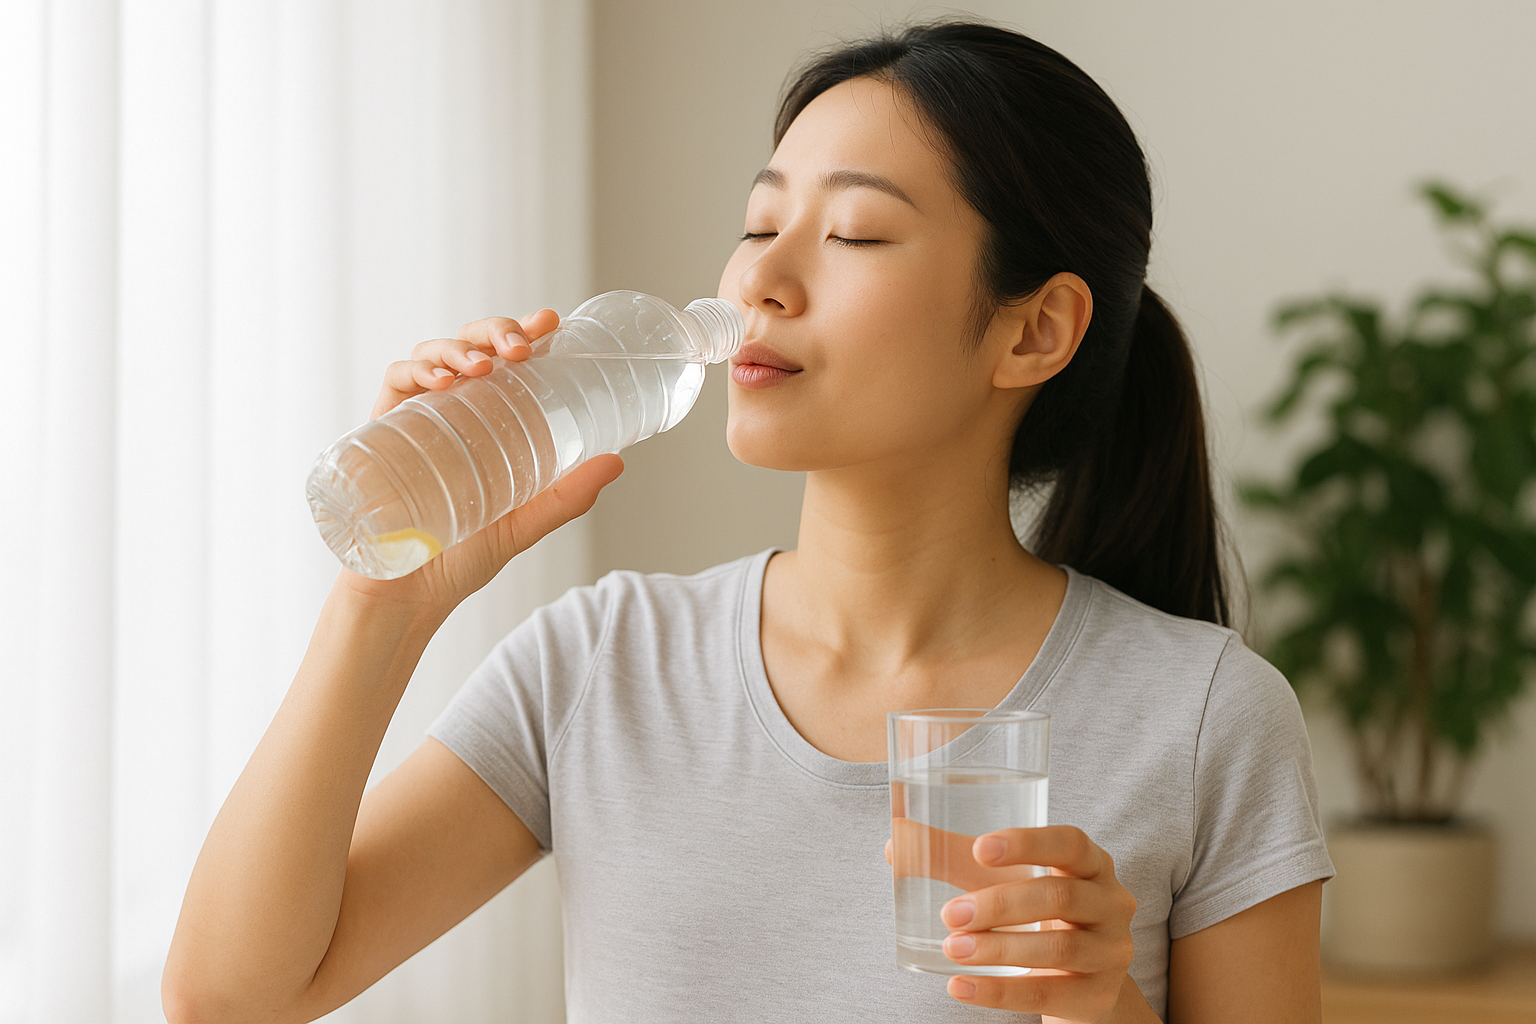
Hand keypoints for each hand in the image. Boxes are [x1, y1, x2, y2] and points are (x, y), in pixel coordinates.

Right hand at [336, 311, 624, 613]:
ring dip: (459, 347)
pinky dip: (416, 371)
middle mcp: (452, 410)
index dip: (524, 331)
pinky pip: (394, 382)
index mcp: (489, 421)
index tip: (551, 321)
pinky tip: (441, 383)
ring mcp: (415, 417)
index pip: (506, 362)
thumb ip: (567, 497)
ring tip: (485, 364)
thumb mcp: (524, 525)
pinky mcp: (379, 430)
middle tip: (522, 345)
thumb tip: (617, 462)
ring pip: (433, 353)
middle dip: (495, 331)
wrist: (406, 597)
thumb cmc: (462, 560)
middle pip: (471, 346)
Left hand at [938, 826, 1144, 1022]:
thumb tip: (894, 844)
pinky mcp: (1099, 996)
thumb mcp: (1008, 883)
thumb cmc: (1040, 915)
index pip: (1069, 843)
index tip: (978, 849)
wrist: (1083, 981)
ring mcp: (1111, 952)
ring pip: (1058, 948)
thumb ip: (957, 861)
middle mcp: (1112, 903)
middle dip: (999, 904)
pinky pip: (1048, 994)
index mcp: (1092, 864)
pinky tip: (961, 988)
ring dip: (998, 948)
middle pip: (1059, 896)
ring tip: (952, 949)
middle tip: (951, 914)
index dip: (1026, 843)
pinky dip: (1000, 993)